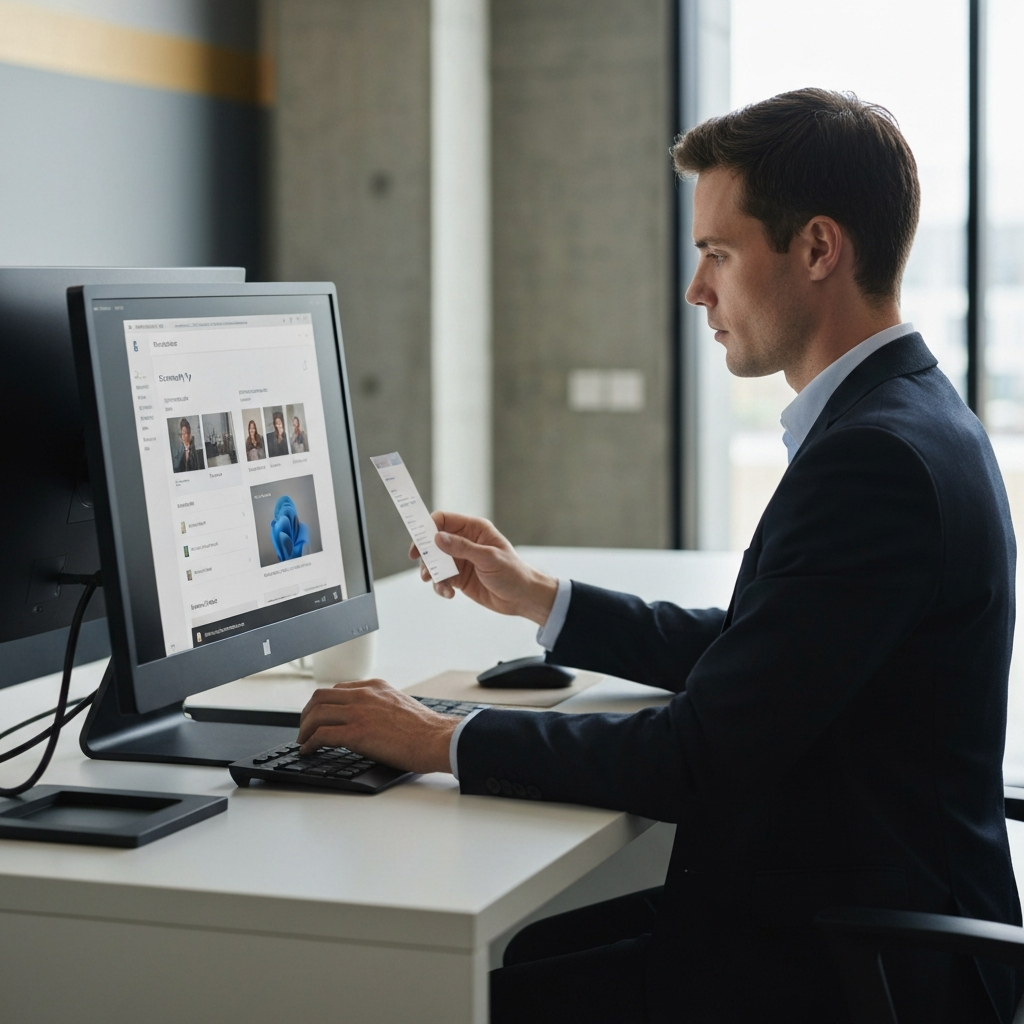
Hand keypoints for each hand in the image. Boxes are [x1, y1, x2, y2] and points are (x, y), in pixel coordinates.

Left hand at [297, 678, 456, 772]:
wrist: (436, 739)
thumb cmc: (425, 730)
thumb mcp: (400, 705)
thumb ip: (381, 706)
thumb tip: (369, 721)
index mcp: (375, 687)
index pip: (337, 689)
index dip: (322, 704)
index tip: (319, 715)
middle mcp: (364, 695)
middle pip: (320, 697)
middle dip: (307, 713)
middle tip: (304, 728)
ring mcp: (359, 712)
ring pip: (316, 714)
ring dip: (304, 729)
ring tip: (303, 741)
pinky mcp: (357, 733)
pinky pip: (322, 735)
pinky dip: (310, 743)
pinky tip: (308, 750)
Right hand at [409, 511, 557, 624]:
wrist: (522, 598)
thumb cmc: (513, 573)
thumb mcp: (488, 558)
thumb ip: (462, 548)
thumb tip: (438, 538)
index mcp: (474, 529)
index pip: (443, 520)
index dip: (427, 528)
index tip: (418, 543)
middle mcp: (465, 542)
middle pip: (434, 542)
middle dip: (426, 556)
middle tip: (425, 570)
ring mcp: (461, 560)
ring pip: (435, 562)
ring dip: (432, 574)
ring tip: (440, 585)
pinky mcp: (459, 577)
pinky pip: (441, 578)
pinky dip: (440, 586)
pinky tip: (449, 594)